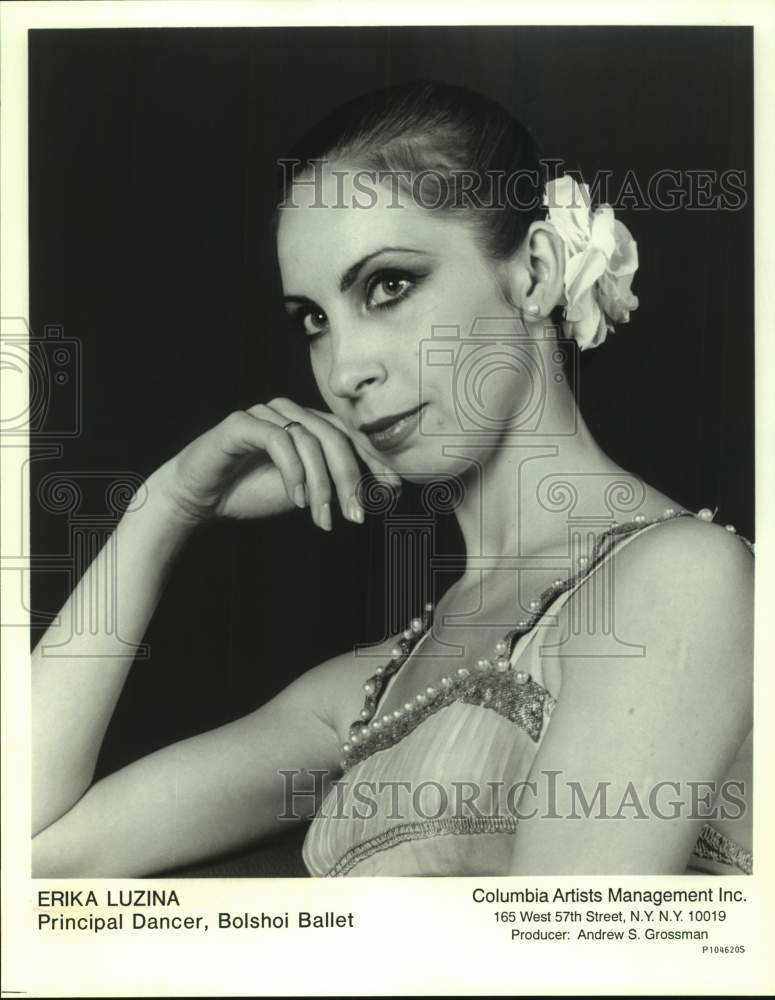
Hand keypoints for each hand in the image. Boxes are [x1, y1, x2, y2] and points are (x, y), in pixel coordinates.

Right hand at [150, 399, 401, 529]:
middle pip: (335, 436)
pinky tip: (297, 499)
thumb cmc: (251, 491)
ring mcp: (266, 414)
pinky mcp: (242, 423)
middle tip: (356, 515)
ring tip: (323, 519)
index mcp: (308, 424)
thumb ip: (335, 485)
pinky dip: (293, 472)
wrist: (199, 498)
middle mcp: (291, 412)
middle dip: (351, 478)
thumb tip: (381, 492)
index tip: (392, 491)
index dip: (374, 460)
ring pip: (310, 440)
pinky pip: (279, 440)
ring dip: (321, 484)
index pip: (351, 434)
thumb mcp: (305, 492)